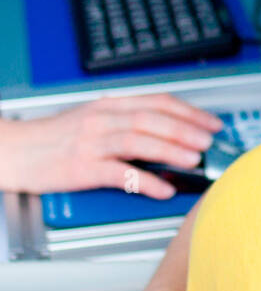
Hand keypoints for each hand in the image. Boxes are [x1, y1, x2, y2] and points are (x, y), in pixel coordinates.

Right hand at [0, 93, 221, 197]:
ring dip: (171, 149)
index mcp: (108, 105)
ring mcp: (91, 143)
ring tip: (194, 160)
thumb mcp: (92, 118)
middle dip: (186, 129)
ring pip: (139, 140)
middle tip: (209, 140)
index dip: (188, 111)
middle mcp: (102, 119)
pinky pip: (119, 173)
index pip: (157, 102)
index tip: (210, 122)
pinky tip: (163, 189)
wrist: (14, 151)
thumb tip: (165, 131)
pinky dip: (145, 181)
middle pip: (152, 118)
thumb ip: (126, 121)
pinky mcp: (81, 168)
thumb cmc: (53, 138)